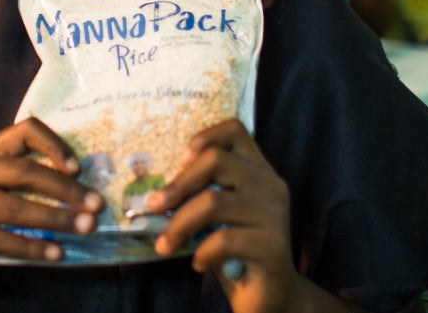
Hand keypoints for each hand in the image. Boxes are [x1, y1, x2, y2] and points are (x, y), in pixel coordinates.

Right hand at [0, 117, 102, 286]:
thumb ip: (23, 178)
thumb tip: (80, 189)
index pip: (24, 131)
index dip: (54, 144)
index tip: (78, 167)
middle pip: (24, 173)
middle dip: (65, 190)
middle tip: (96, 205)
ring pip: (15, 209)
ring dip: (56, 219)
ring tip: (85, 228)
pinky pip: (1, 241)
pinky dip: (33, 248)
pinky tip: (56, 254)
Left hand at [147, 119, 297, 312]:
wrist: (272, 296)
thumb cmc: (238, 252)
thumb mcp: (221, 215)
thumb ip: (204, 193)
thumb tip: (158, 192)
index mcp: (260, 171)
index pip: (236, 131)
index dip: (206, 137)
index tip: (180, 160)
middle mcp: (271, 185)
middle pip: (217, 161)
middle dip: (178, 184)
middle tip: (153, 207)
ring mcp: (274, 215)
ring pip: (213, 202)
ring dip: (178, 225)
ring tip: (165, 245)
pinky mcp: (272, 247)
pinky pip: (222, 241)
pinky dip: (201, 252)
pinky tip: (198, 264)